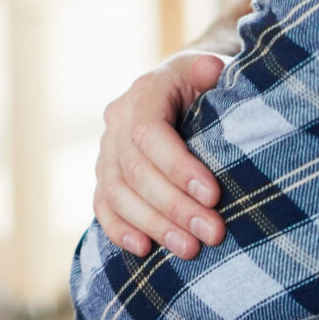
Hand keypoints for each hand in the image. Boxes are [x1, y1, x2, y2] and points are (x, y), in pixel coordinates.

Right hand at [92, 52, 227, 259]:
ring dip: (153, 225)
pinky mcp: (105, 177)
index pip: (149, 133)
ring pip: (117, 193)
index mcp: (145, 92)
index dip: (178, 167)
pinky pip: (102, 206)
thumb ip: (212, 71)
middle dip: (174, 206)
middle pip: (135, 170)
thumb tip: (210, 69)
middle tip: (212, 233)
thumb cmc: (210, 86)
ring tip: (189, 249)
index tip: (213, 195)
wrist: (187, 89)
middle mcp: (118, 120)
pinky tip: (144, 249)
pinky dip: (119, 230)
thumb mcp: (216, 70)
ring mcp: (106, 150)